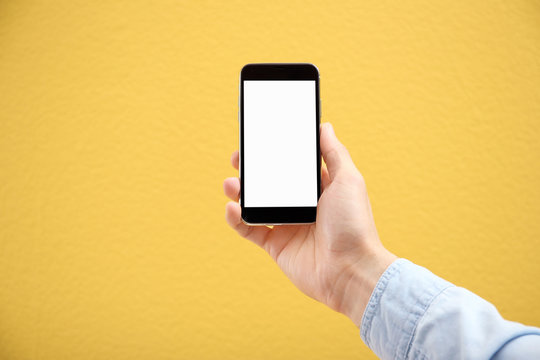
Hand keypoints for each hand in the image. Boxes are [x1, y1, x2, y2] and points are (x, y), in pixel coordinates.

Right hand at [223, 123, 396, 325]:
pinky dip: (237, 219)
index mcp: (318, 188)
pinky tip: (233, 208)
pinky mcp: (277, 246)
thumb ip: (334, 153)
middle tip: (237, 159)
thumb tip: (324, 126)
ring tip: (230, 184)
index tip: (258, 140)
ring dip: (239, 192)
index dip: (274, 153)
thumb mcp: (348, 180)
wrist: (350, 270)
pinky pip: (250, 230)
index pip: (291, 166)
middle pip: (269, 183)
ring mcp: (287, 225)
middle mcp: (301, 205)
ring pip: (256, 204)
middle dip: (251, 170)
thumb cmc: (354, 225)